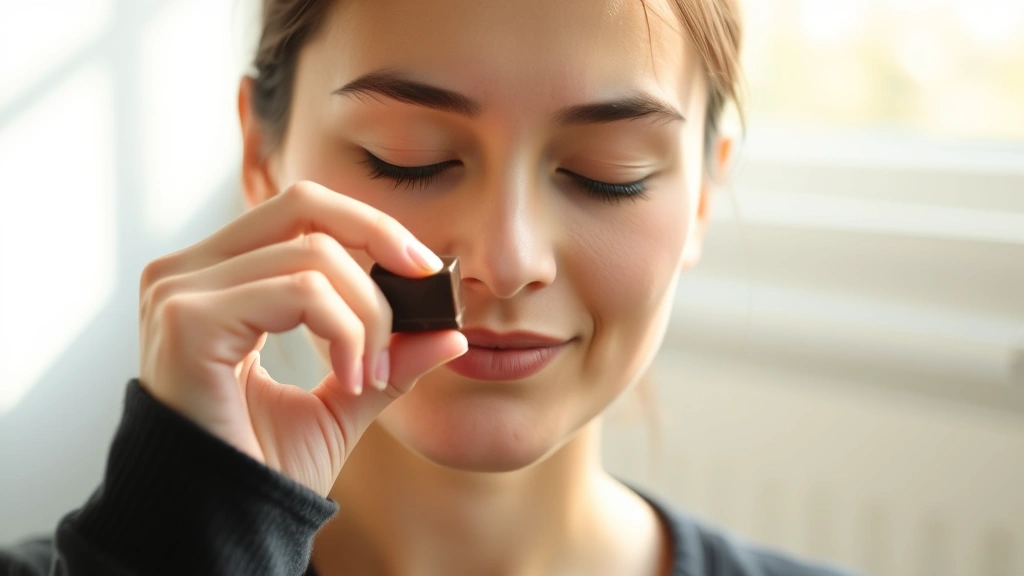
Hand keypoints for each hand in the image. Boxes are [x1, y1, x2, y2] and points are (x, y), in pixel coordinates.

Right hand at [138, 180, 466, 495]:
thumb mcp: (342, 400)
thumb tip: (450, 333)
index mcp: (216, 279)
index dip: (369, 225)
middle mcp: (187, 274)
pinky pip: (300, 294)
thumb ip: (387, 357)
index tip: (425, 269)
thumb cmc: (265, 463)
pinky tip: (350, 379)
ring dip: (368, 317)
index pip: (299, 213)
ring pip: (314, 256)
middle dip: (379, 237)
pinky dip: (346, 333)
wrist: (222, 526)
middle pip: (303, 205)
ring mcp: (180, 293)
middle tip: (425, 283)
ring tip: (370, 376)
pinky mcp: (187, 320)